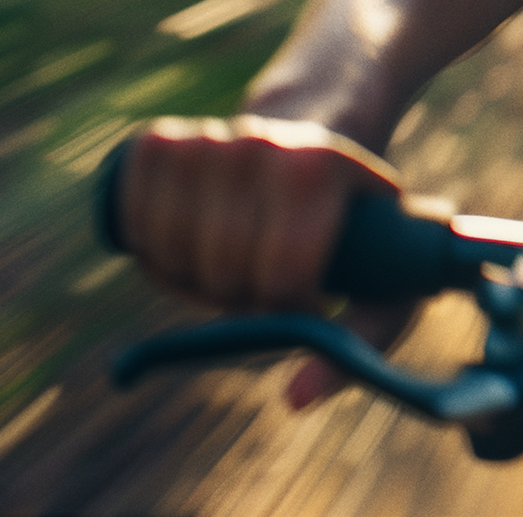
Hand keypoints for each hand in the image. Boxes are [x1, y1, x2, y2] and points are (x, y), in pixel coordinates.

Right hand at [117, 115, 415, 408]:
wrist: (324, 120)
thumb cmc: (359, 220)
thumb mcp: (392, 275)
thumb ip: (358, 347)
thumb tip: (292, 401)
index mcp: (321, 168)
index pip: (280, 278)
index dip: (287, 309)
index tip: (309, 300)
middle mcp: (261, 144)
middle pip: (221, 272)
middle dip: (240, 297)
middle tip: (269, 279)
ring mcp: (206, 138)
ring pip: (166, 253)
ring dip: (191, 277)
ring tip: (234, 258)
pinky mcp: (158, 141)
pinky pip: (129, 219)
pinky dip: (150, 247)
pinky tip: (189, 237)